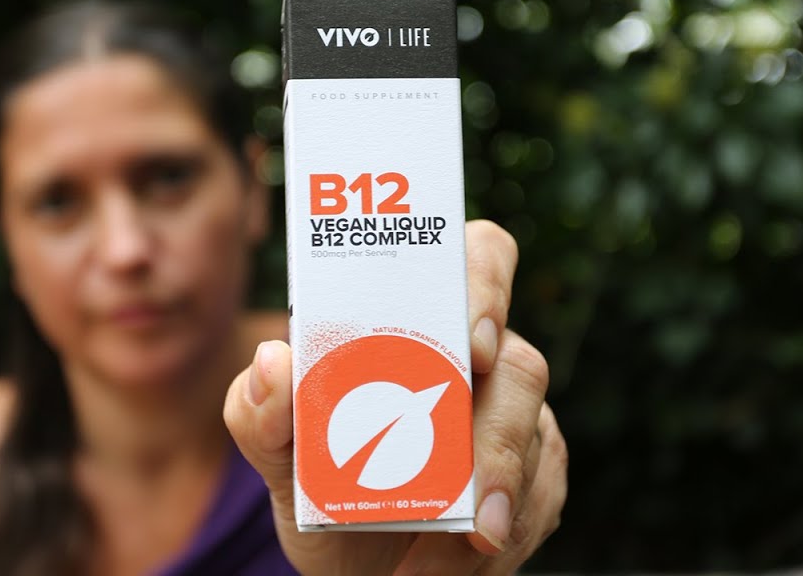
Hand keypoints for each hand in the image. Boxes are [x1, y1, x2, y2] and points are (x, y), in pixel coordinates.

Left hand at [224, 220, 567, 574]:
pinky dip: (502, 547)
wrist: (352, 562)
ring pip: (535, 442)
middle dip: (496, 444)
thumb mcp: (276, 455)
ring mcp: (517, 414)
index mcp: (420, 323)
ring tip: (431, 566)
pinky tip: (458, 569)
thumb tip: (275, 360)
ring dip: (491, 511)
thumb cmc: (318, 486)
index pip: (479, 258)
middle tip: (471, 512)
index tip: (472, 346)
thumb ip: (260, 411)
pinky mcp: (537, 471)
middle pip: (522, 365)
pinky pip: (542, 499)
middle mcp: (478, 359)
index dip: (488, 284)